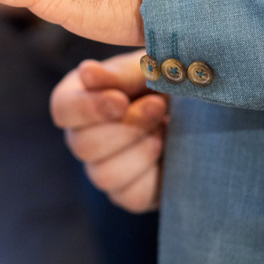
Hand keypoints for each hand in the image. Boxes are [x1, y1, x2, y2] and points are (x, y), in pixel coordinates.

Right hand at [51, 49, 167, 212]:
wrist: (201, 107)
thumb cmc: (166, 78)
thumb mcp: (146, 68)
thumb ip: (118, 74)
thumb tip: (86, 72)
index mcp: (77, 98)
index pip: (63, 110)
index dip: (88, 108)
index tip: (121, 100)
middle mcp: (81, 137)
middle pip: (82, 146)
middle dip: (126, 128)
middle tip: (158, 106)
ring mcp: (101, 169)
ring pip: (103, 175)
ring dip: (139, 152)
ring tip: (164, 130)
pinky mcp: (127, 194)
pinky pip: (130, 196)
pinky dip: (153, 174)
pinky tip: (167, 152)